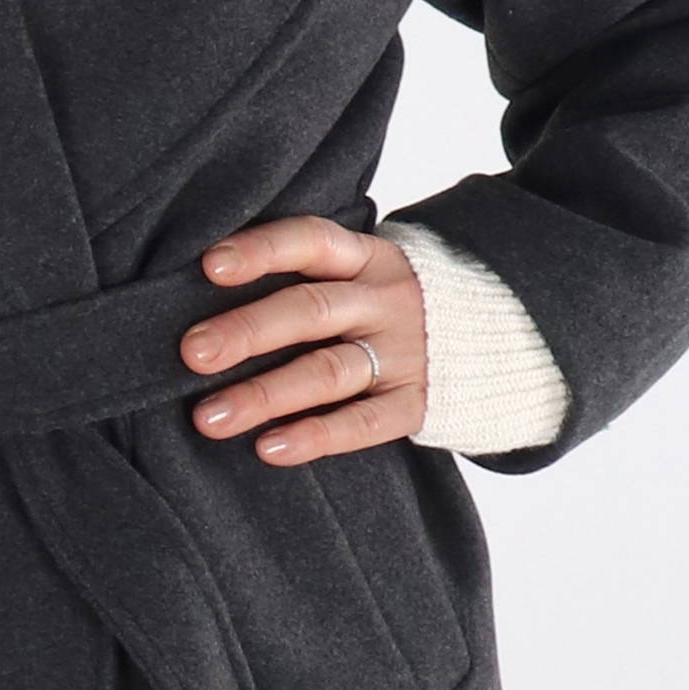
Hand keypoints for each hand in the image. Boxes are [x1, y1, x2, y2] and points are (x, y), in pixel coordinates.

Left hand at [180, 215, 427, 461]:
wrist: (498, 338)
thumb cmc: (388, 303)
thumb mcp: (361, 272)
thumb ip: (304, 278)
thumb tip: (201, 292)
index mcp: (367, 258)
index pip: (311, 241)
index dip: (262, 250)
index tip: (210, 265)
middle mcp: (385, 301)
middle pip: (311, 312)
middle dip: (247, 331)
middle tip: (191, 353)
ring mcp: (406, 354)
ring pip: (327, 372)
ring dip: (263, 395)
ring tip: (208, 418)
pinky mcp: (418, 403)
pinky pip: (364, 423)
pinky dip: (315, 436)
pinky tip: (268, 448)